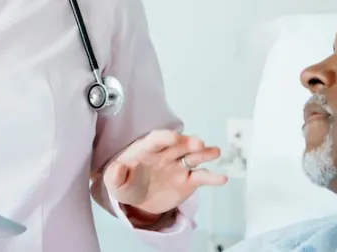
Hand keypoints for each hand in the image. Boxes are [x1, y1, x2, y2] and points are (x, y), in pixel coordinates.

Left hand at [102, 129, 227, 217]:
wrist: (138, 198)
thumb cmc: (125, 184)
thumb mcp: (114, 182)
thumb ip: (115, 176)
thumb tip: (118, 169)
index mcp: (147, 150)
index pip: (156, 139)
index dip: (165, 137)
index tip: (174, 137)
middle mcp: (166, 154)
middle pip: (179, 145)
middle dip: (188, 143)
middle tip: (198, 144)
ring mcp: (178, 166)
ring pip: (194, 157)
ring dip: (204, 153)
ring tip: (215, 152)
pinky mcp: (188, 181)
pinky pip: (202, 177)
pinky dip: (212, 177)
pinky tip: (221, 178)